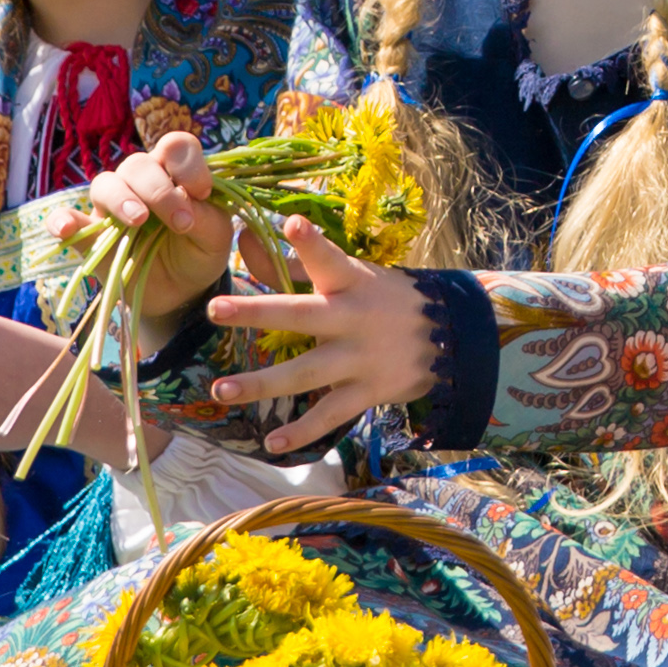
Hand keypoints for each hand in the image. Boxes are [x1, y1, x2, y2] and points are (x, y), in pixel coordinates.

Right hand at [80, 132, 237, 334]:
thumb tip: (187, 204)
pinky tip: (66, 230)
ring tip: (138, 221)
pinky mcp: (90, 237)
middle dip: (158, 189)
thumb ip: (207, 218)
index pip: (175, 147)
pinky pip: (66, 220)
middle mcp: (140, 183)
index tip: (202, 193)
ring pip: (104, 183)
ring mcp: (112, 208)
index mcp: (174, 174)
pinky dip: (62, 220)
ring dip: (121, 198)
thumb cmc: (199, 254)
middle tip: (179, 222)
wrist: (180, 294)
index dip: (188, 164)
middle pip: (138, 163)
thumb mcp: (216, 238)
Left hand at [203, 222, 440, 453]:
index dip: (311, 241)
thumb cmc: (384, 299)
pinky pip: (330, 415)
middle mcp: (353, 318)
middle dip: (258, 312)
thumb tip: (245, 237)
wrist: (452, 338)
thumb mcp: (352, 274)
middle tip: (214, 309)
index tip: (290, 223)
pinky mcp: (367, 391)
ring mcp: (360, 358)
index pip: (329, 258)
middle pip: (301, 315)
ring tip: (221, 391)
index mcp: (351, 281)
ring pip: (305, 372)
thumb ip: (296, 261)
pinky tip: (271, 443)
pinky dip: (302, 432)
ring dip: (262, 384)